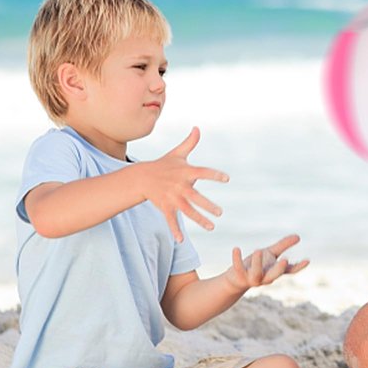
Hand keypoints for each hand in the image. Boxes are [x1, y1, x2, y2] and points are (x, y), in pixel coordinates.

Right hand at [137, 127, 228, 241]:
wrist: (141, 177)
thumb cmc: (164, 165)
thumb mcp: (177, 153)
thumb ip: (190, 142)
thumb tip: (198, 127)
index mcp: (186, 172)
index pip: (203, 172)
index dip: (214, 174)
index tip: (227, 179)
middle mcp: (180, 186)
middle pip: (196, 197)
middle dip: (208, 206)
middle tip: (220, 213)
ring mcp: (172, 198)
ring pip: (187, 211)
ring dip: (199, 219)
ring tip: (212, 227)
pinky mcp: (165, 207)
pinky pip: (171, 220)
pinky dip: (175, 230)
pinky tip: (180, 240)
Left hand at [225, 234, 308, 291]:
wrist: (235, 280)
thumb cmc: (256, 264)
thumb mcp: (270, 253)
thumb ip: (283, 245)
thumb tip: (298, 236)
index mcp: (274, 271)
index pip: (289, 271)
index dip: (298, 266)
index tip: (307, 260)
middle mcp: (265, 277)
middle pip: (274, 275)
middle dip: (279, 269)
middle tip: (285, 260)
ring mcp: (252, 278)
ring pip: (256, 274)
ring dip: (258, 263)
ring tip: (258, 250)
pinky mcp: (239, 276)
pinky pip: (238, 268)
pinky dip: (237, 259)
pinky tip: (236, 248)